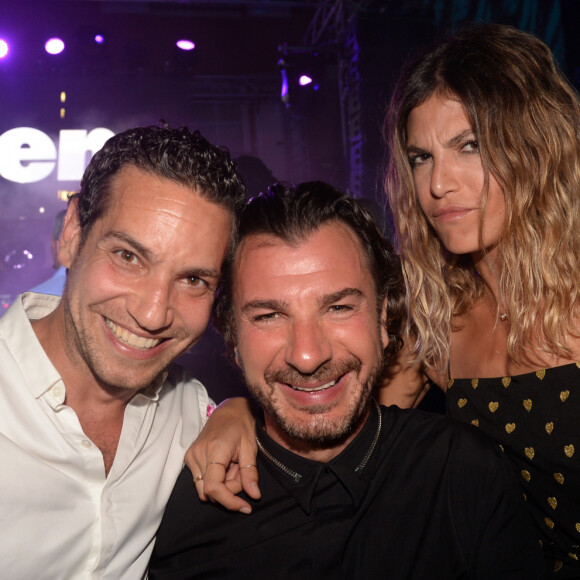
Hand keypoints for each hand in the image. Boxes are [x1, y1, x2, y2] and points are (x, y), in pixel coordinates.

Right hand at [185, 397, 259, 513]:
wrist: (228, 410)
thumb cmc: (242, 425)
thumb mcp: (251, 447)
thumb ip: (250, 472)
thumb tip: (254, 495)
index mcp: (214, 450)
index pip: (214, 488)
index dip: (229, 502)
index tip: (245, 506)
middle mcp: (198, 454)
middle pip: (210, 491)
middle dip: (230, 490)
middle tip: (241, 470)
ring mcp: (191, 456)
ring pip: (206, 488)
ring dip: (223, 484)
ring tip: (234, 466)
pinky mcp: (190, 458)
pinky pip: (202, 480)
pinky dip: (216, 479)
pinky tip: (226, 465)